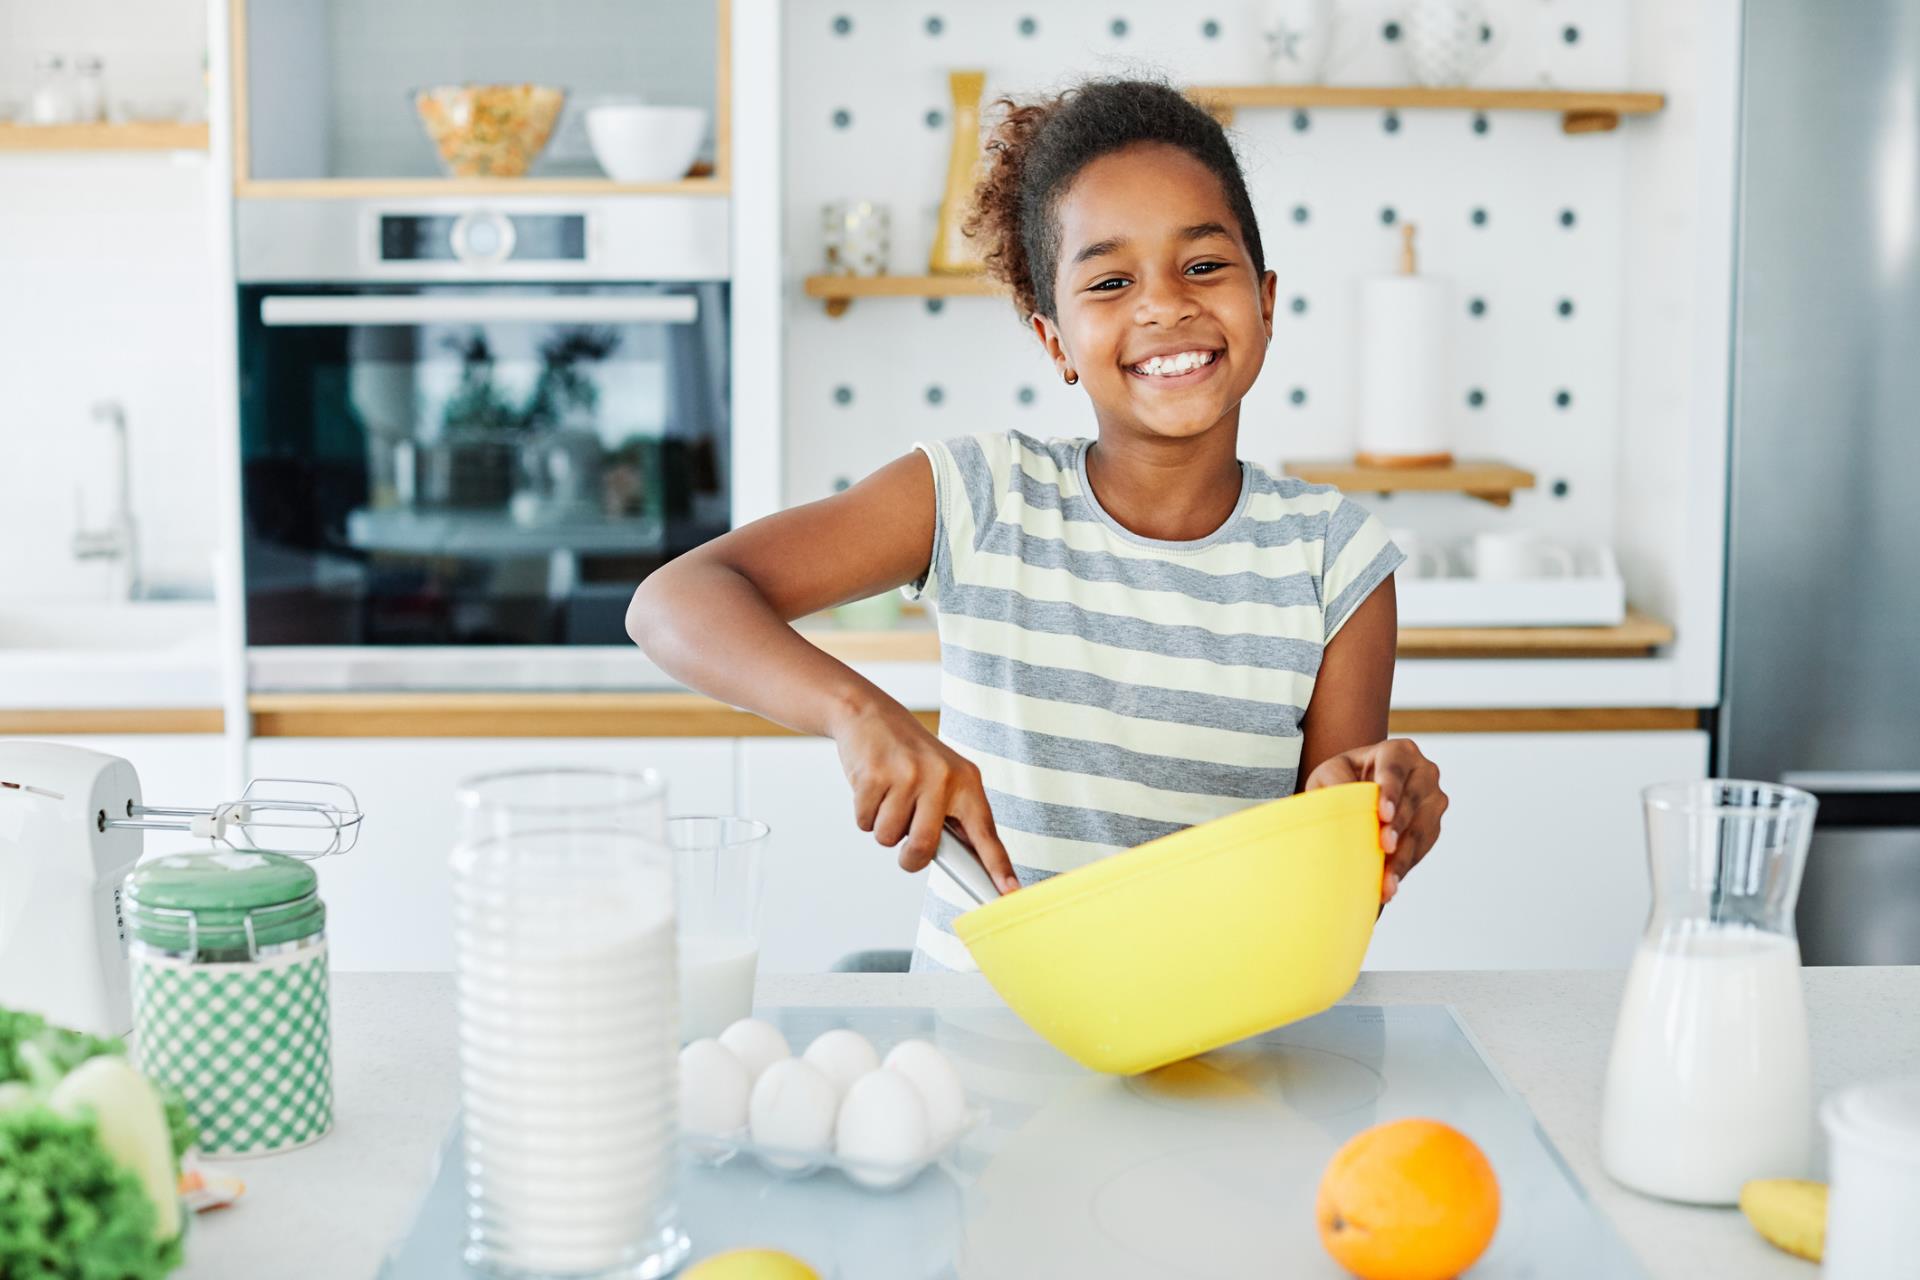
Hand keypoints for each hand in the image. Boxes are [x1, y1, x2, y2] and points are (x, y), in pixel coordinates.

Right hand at [830, 698, 1019, 894]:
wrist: (869, 714)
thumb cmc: (908, 755)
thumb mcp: (942, 776)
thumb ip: (952, 815)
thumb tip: (959, 862)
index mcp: (966, 782)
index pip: (986, 834)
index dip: (999, 867)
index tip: (1011, 894)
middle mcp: (941, 779)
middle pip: (922, 848)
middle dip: (908, 857)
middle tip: (904, 843)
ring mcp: (907, 777)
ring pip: (887, 838)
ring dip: (881, 825)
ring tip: (888, 795)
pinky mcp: (874, 776)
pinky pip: (864, 822)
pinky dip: (863, 812)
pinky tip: (872, 786)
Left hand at [1304, 738, 1446, 904]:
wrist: (1358, 792)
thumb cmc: (1341, 779)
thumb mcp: (1329, 775)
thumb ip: (1335, 781)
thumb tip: (1342, 799)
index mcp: (1399, 751)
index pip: (1395, 769)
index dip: (1391, 792)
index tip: (1383, 815)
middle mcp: (1424, 771)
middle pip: (1413, 801)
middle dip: (1399, 827)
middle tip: (1385, 848)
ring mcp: (1434, 799)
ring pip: (1422, 829)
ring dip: (1404, 857)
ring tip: (1387, 883)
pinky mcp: (1434, 825)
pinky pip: (1423, 848)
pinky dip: (1406, 866)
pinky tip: (1391, 885)